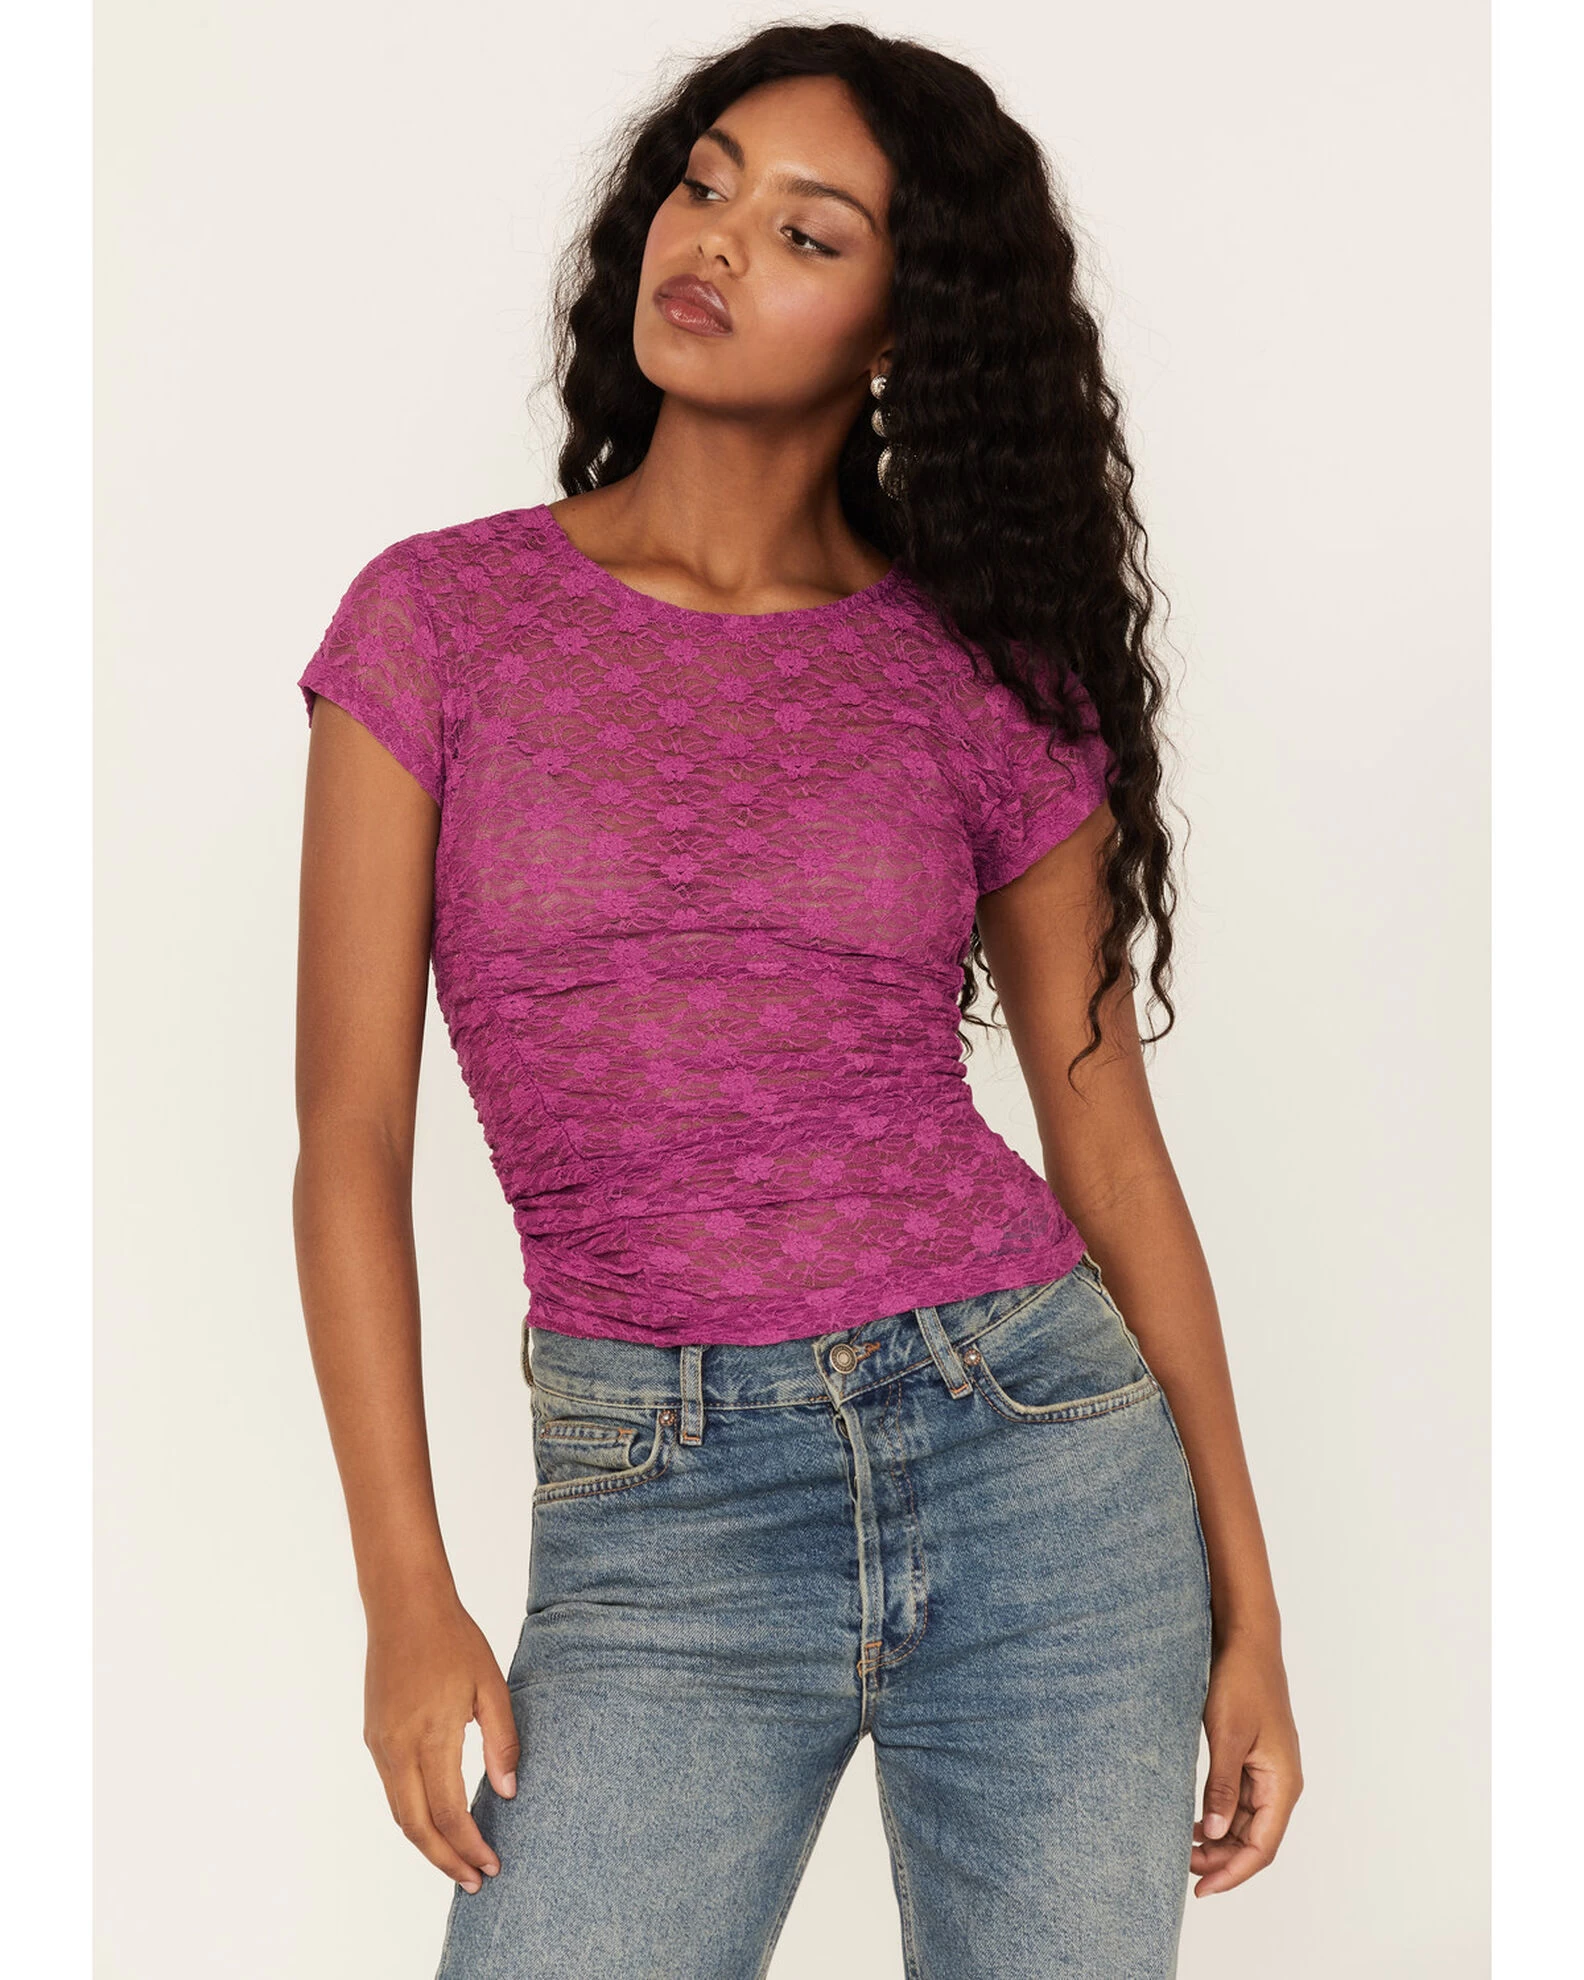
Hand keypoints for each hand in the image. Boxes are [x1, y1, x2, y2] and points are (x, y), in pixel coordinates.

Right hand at [363, 1590, 520, 1891]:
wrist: (403, 1605)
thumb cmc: (453, 1639)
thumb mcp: (491, 1685)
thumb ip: (502, 1742)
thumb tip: (507, 1793)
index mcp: (430, 1735)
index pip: (447, 1813)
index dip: (469, 1846)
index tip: (492, 1865)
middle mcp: (397, 1747)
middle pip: (416, 1827)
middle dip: (445, 1860)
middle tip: (475, 1880)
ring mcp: (380, 1744)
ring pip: (399, 1813)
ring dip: (427, 1842)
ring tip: (459, 1860)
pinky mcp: (374, 1736)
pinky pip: (392, 1790)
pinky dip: (414, 1816)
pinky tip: (437, 1820)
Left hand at [1191, 1630, 1302, 1896]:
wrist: (1246, 1640)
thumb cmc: (1241, 1682)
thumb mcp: (1226, 1736)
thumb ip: (1221, 1787)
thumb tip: (1216, 1835)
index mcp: (1282, 1783)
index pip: (1261, 1847)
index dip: (1232, 1873)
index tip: (1201, 1889)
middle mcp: (1281, 1782)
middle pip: (1255, 1840)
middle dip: (1222, 1860)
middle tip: (1182, 1868)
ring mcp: (1269, 1770)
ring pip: (1247, 1822)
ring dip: (1220, 1840)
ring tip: (1184, 1849)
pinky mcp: (1254, 1757)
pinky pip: (1241, 1800)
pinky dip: (1221, 1816)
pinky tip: (1197, 1820)